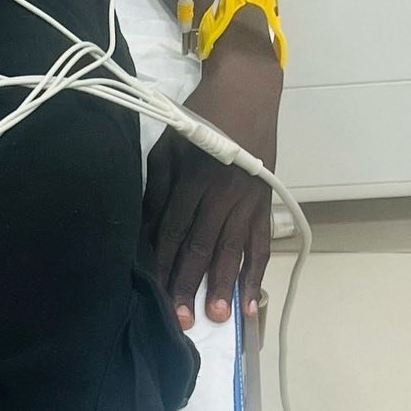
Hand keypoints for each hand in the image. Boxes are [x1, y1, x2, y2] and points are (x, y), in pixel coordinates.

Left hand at [144, 34, 281, 328]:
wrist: (249, 90)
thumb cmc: (200, 117)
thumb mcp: (167, 144)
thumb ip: (156, 186)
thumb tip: (144, 229)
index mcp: (192, 177)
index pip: (173, 230)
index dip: (163, 265)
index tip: (155, 296)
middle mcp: (221, 192)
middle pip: (201, 246)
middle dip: (189, 284)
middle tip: (182, 321)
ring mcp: (247, 199)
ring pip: (232, 250)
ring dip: (223, 285)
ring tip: (217, 317)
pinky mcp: (265, 202)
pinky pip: (261, 243)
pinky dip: (256, 272)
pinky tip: (251, 299)